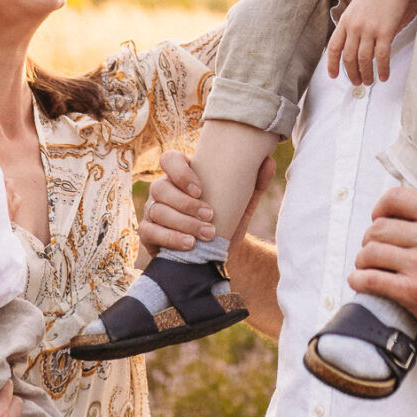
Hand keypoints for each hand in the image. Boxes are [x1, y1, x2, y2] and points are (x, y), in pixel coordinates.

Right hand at [138, 151, 272, 254]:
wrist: (214, 256)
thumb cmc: (224, 223)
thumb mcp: (241, 205)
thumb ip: (254, 184)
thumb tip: (269, 162)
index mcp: (182, 177)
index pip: (169, 159)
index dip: (180, 171)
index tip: (201, 189)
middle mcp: (163, 190)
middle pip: (160, 187)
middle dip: (186, 203)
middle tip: (210, 216)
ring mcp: (152, 211)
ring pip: (157, 210)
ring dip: (183, 223)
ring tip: (207, 234)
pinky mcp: (148, 233)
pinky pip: (149, 231)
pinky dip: (170, 238)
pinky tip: (189, 244)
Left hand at [326, 0, 416, 82]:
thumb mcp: (357, 6)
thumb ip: (353, 24)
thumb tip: (354, 43)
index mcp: (345, 20)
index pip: (334, 47)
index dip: (332, 64)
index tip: (333, 76)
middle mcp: (354, 26)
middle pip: (348, 57)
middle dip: (352, 73)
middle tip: (357, 83)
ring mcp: (369, 29)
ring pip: (364, 60)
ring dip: (366, 74)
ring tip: (369, 82)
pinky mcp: (385, 31)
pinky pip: (382, 56)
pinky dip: (382, 69)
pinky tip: (384, 76)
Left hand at [348, 186, 416, 346]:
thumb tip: (401, 205)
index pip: (395, 198)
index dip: (380, 209)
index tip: (379, 220)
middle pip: (377, 228)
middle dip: (369, 240)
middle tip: (373, 250)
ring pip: (370, 253)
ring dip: (362, 261)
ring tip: (367, 267)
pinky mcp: (414, 292)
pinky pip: (370, 280)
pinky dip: (358, 280)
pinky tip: (361, 281)